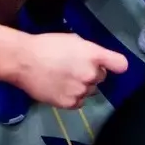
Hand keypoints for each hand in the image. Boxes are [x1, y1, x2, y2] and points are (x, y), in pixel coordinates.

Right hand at [9, 32, 127, 106]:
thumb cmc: (47, 45)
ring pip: (90, 91)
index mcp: (94, 55)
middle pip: (101, 78)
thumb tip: (96, 61)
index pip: (120, 64)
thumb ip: (89, 51)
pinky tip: (59, 88)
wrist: (24, 61)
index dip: (115, 65)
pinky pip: (79, 102)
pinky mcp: (70, 103)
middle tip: (74, 68)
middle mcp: (91, 74)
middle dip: (92, 74)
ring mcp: (81, 90)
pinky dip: (72, 97)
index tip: (111, 66)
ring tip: (63, 79)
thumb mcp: (73, 40)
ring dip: (82, 86)